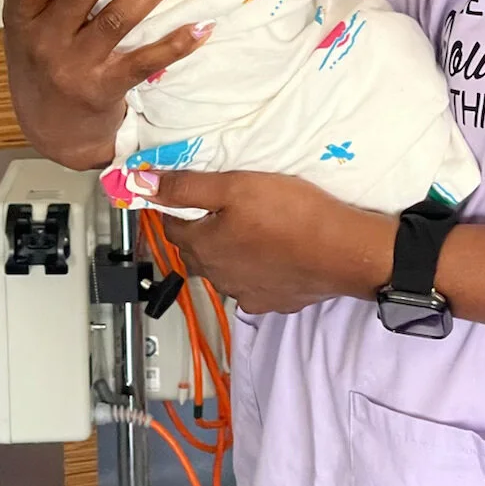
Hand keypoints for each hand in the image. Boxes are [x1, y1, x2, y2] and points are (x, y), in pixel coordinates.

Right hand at [2, 0, 208, 169]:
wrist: (51, 130)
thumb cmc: (44, 61)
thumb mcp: (29, 27)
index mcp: (22, 18)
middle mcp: (44, 41)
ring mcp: (74, 67)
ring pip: (118, 18)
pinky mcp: (104, 89)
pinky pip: (145, 61)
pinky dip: (176, 44)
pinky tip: (203, 25)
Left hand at [147, 171, 395, 315]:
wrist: (341, 250)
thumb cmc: (291, 213)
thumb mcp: (236, 186)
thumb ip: (187, 186)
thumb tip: (142, 183)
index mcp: (202, 246)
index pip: (170, 225)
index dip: (175, 207)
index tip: (188, 193)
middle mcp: (216, 275)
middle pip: (195, 250)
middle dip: (200, 230)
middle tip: (223, 208)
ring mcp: (244, 293)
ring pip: (224, 269)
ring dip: (228, 252)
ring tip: (252, 229)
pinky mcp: (271, 302)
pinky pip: (252, 285)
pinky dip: (256, 271)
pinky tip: (273, 256)